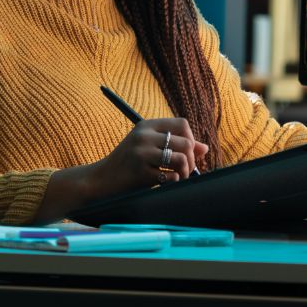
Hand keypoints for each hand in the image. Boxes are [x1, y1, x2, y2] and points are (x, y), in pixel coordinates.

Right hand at [91, 117, 207, 191]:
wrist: (102, 179)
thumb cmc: (128, 164)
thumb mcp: (148, 147)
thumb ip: (174, 145)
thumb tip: (204, 148)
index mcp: (146, 126)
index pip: (182, 124)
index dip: (190, 138)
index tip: (185, 152)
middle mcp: (143, 136)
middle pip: (185, 142)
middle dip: (191, 160)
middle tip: (183, 170)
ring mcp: (141, 153)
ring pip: (181, 159)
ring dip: (185, 172)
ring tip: (177, 177)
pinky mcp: (140, 172)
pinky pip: (171, 177)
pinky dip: (173, 182)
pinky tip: (164, 182)